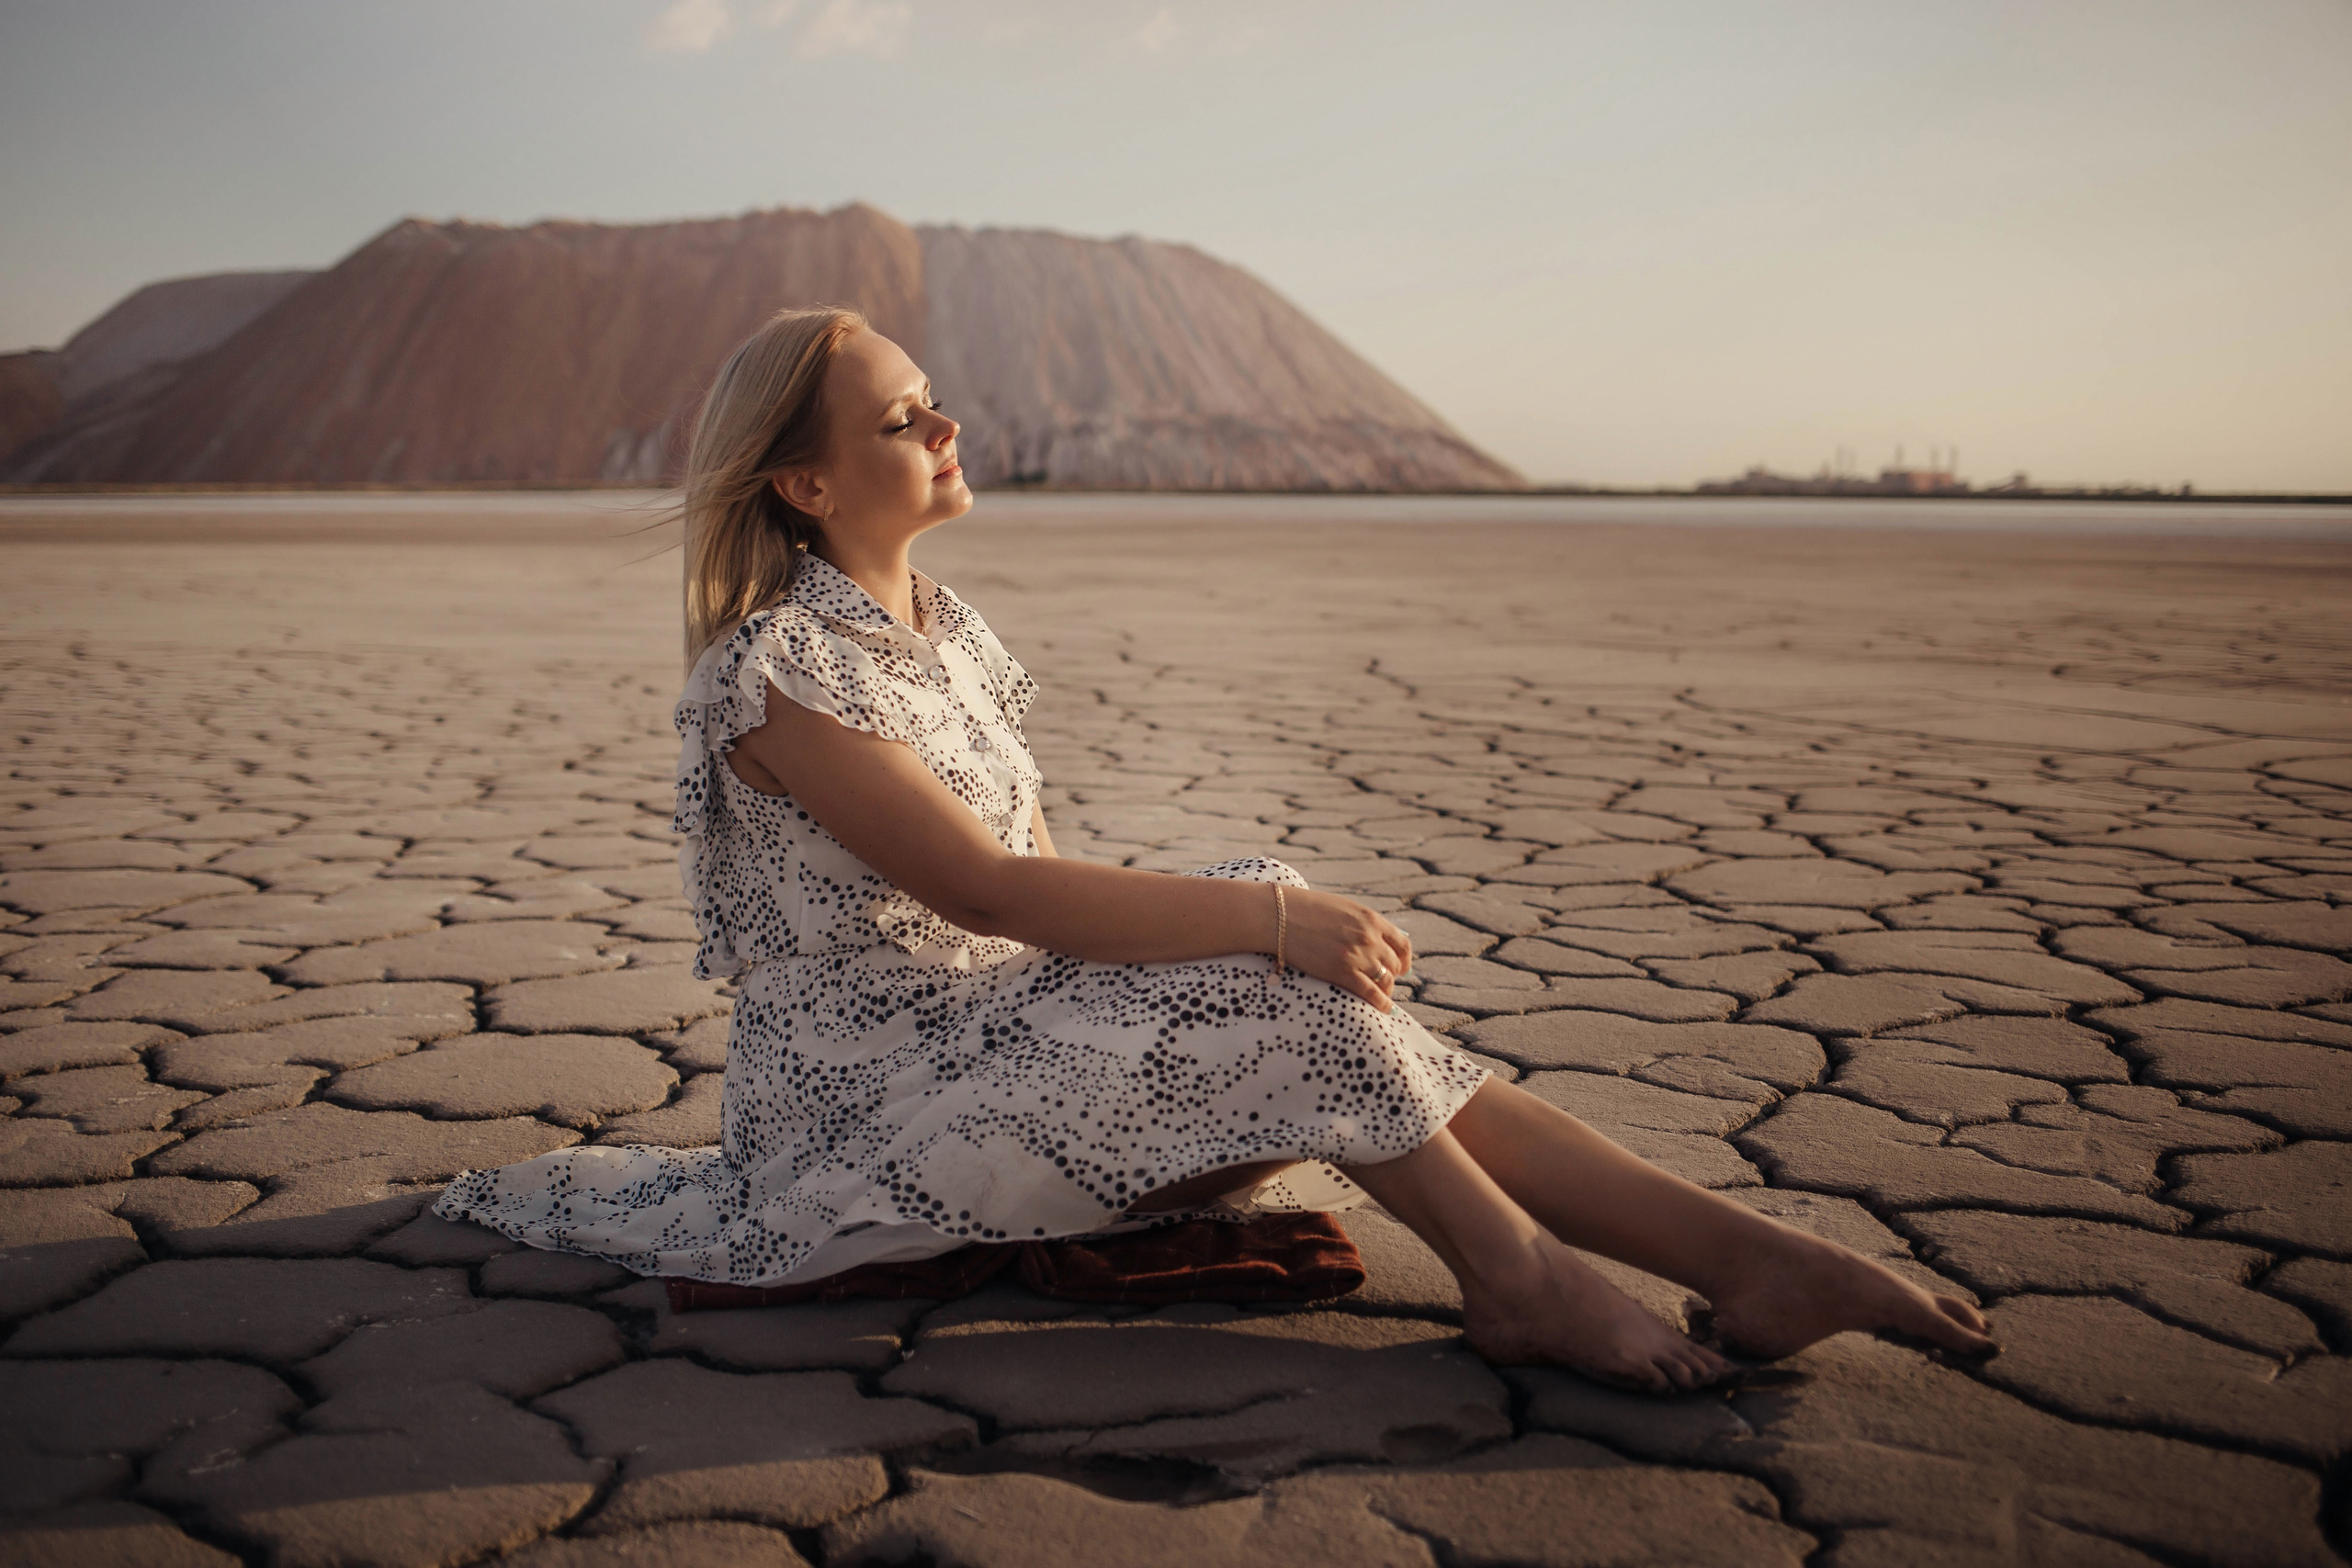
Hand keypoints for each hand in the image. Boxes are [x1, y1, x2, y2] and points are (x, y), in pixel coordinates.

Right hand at [1281, 887, 1413, 1011]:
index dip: (1404, 960)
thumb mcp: (1343, 909)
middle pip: (1394, 964)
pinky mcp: (1343, 973)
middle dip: (1393, 975)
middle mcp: (1370, 938)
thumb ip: (1362, 923)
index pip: (1402, 944)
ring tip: (1382, 996)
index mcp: (1372, 919)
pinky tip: (1384, 1008)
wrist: (1281, 916)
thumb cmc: (1306, 910)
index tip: (1402, 968)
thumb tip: (1375, 938)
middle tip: (1386, 982)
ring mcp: (1358, 956)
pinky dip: (1381, 1003)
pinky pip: (1371, 993)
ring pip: (1385, 980)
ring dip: (1386, 989)